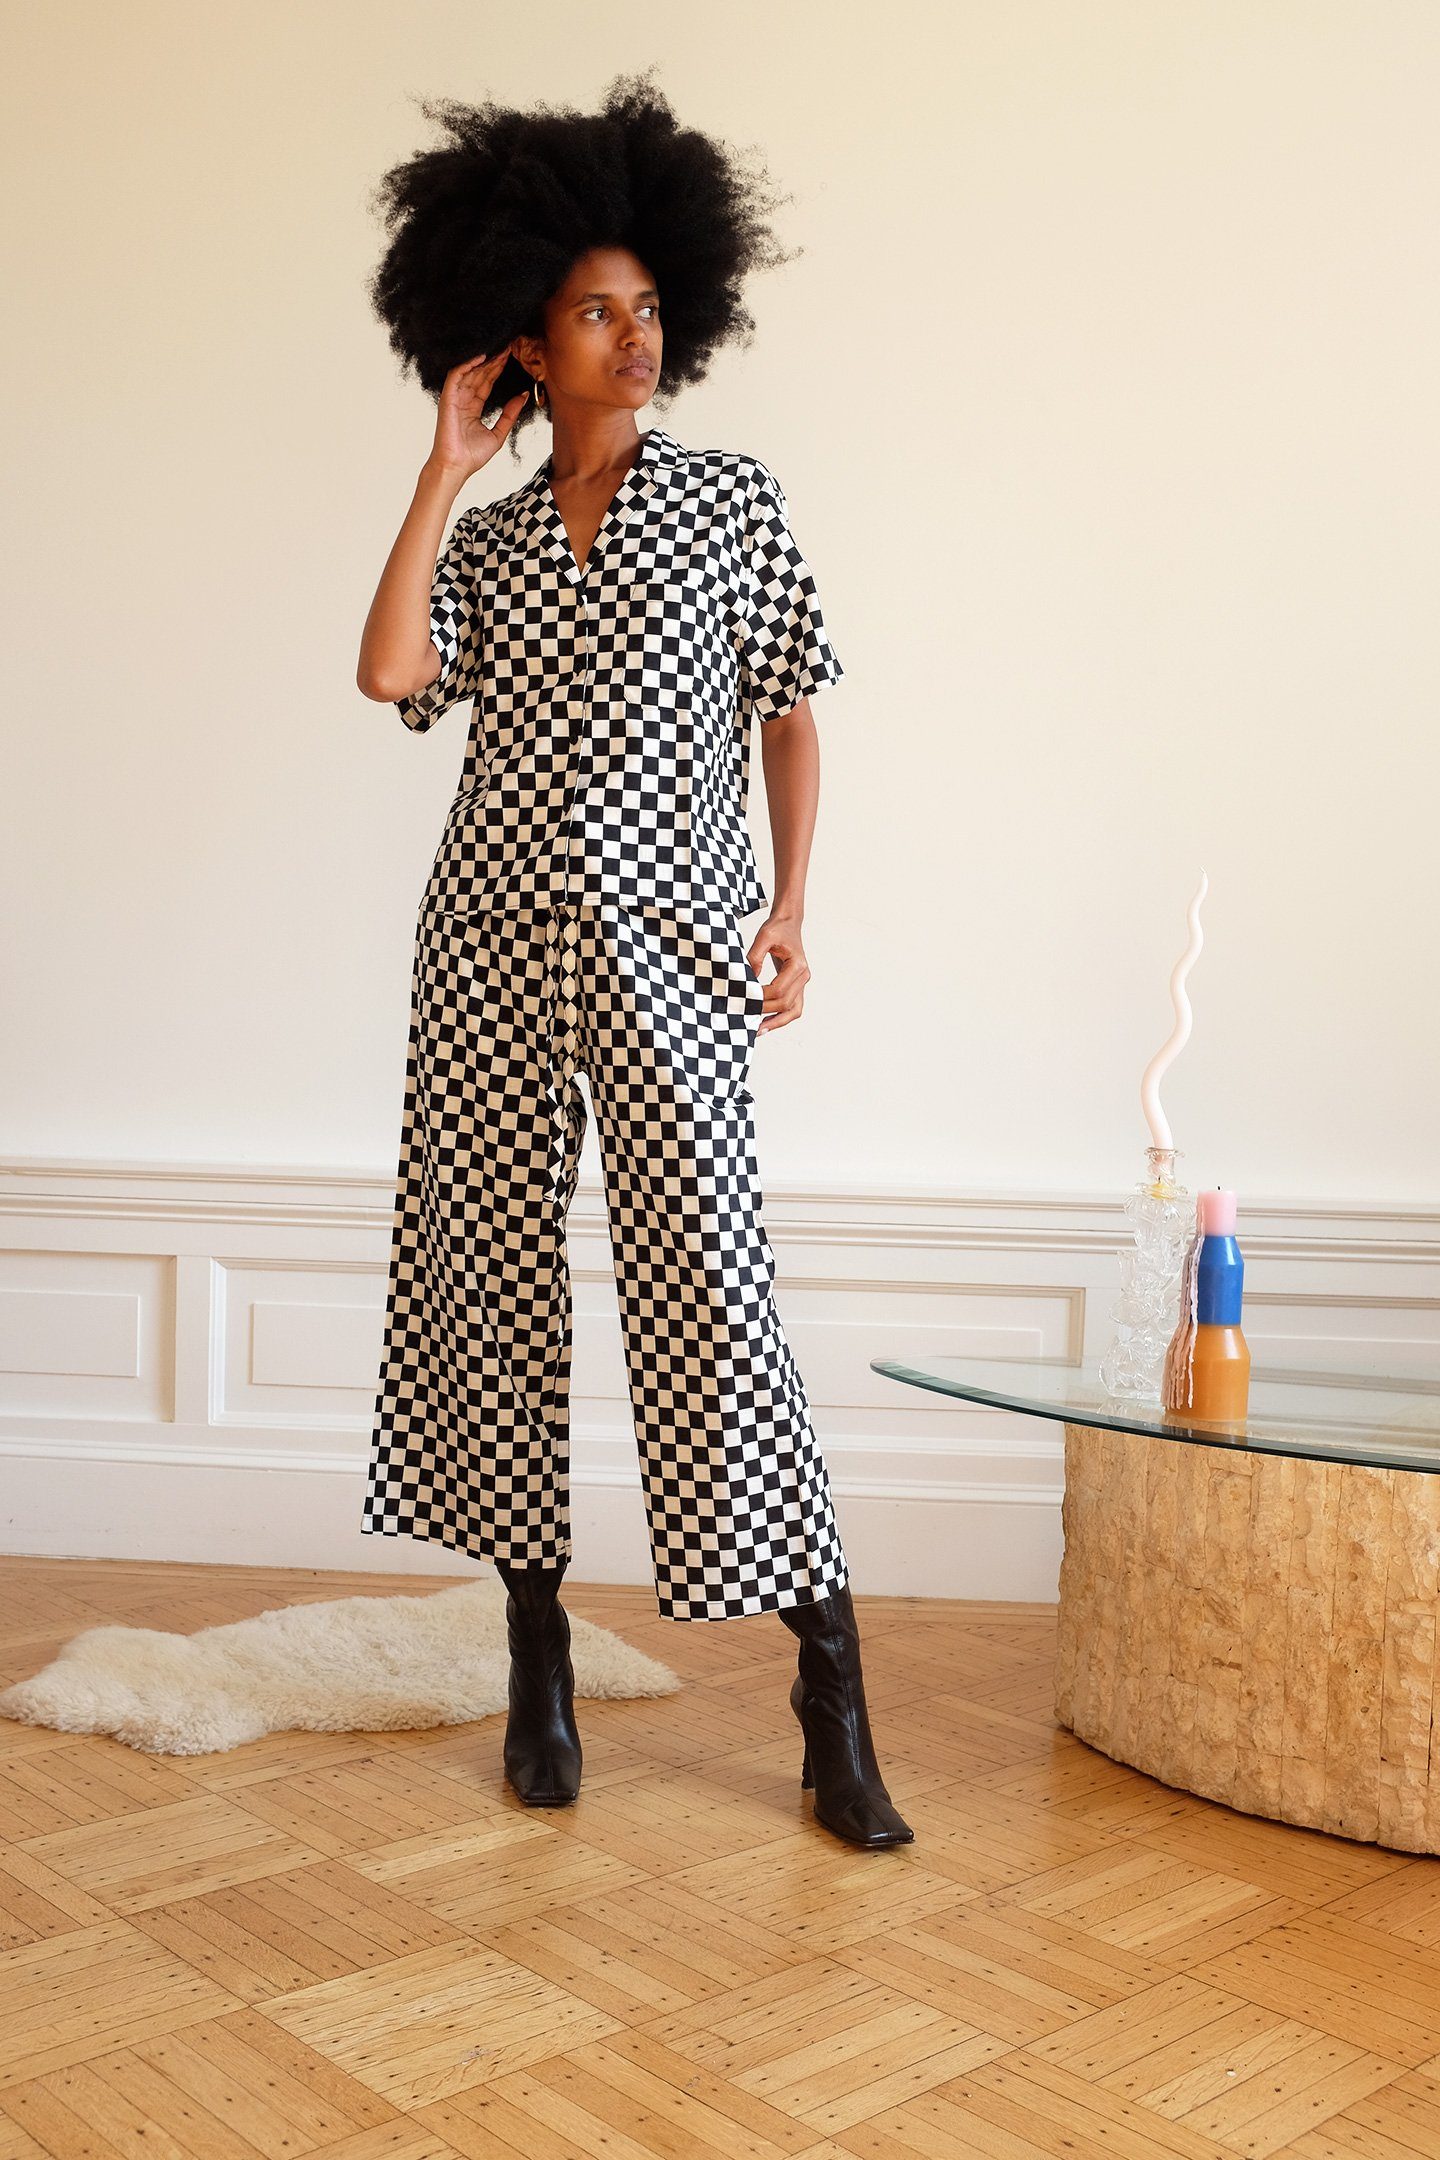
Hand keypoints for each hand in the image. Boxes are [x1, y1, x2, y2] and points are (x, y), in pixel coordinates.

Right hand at [428, 351, 527, 480]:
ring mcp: (455, 398)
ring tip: (499, 349)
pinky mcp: (447, 398)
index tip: (511, 357)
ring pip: (470, 372)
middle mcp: (463, 400)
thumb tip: (522, 396)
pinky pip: (456, 376)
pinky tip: (481, 356)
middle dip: (494, 361)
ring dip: (483, 360)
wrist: (457, 467)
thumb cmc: (473, 456)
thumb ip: (509, 415)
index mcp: (474, 407)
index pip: (487, 382)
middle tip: (508, 347)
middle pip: (480, 374)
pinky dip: (467, 365)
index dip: (498, 369)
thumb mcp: (498, 434)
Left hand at [747, 913, 809, 1033]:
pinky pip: (792, 1008)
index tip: (743, 997)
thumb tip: (746, 980)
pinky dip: (780, 1018)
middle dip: (765, 1012)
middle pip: (786, 1003)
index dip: (760, 997)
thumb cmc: (778, 928)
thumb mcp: (764, 937)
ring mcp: (802, 983)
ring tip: (757, 1030)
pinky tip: (765, 1023)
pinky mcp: (797, 986)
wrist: (789, 923)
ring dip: (776, 1022)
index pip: (779, 990)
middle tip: (744, 1015)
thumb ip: (755, 957)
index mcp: (797, 965)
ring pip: (794, 1011)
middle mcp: (803, 976)